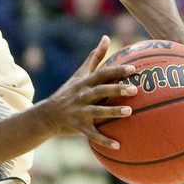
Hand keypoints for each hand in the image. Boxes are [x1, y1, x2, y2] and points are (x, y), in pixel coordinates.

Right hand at [39, 35, 138, 149]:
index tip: (133, 69)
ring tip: (130, 112)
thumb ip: (95, 57)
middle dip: (116, 90)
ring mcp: (79, 111)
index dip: (116, 71)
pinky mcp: (78, 126)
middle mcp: (82, 95)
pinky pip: (92, 134)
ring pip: (97, 111)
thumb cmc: (70, 92)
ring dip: (112, 112)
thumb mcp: (80, 74)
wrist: (47, 114)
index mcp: (84, 82)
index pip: (102, 74)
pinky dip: (104, 140)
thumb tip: (107, 37)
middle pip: (100, 91)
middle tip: (135, 89)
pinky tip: (118, 145)